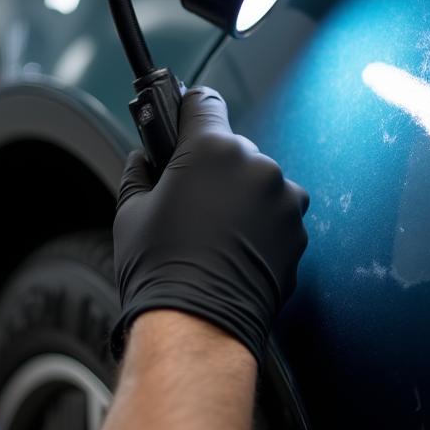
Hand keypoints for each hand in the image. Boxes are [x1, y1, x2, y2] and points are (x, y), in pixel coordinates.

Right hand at [112, 87, 308, 364]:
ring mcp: (282, 197)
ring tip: (216, 235)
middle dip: (214, 168)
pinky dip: (261, 226)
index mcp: (210, 147)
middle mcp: (255, 164)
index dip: (189, 112)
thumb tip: (143, 160)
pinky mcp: (298, 230)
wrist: (199, 326)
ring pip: (258, 182)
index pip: (203, 102)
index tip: (184, 121)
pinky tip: (236, 252)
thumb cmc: (160, 269)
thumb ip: (140, 171)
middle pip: (233, 149)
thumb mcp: (131, 210)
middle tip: (192, 201)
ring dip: (242, 197)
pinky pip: (276, 214)